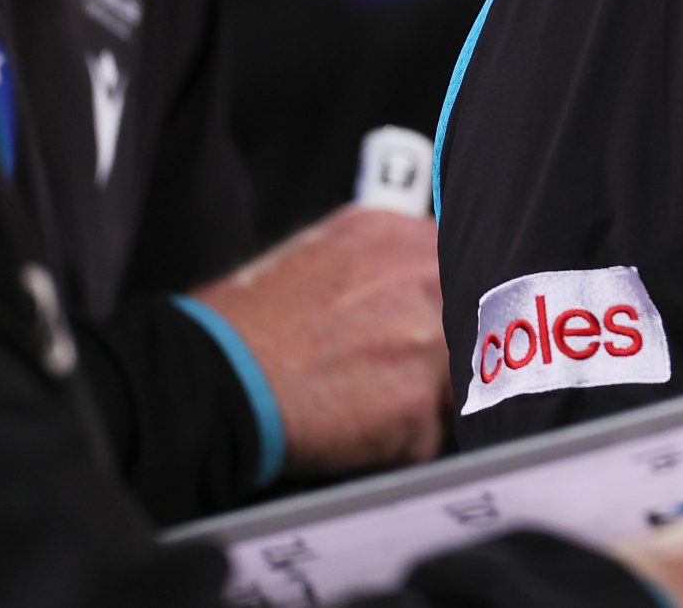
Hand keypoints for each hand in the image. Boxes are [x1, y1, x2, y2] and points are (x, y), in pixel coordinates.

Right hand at [188, 204, 446, 475]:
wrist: (209, 377)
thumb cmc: (252, 321)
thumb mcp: (325, 249)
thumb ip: (388, 255)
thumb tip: (432, 271)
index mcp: (403, 237)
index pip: (469, 271)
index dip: (454, 308)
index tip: (444, 328)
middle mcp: (425, 278)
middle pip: (473, 327)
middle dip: (444, 356)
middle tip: (390, 373)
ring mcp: (425, 339)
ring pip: (457, 382)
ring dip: (421, 400)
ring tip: (361, 399)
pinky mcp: (415, 400)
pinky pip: (427, 436)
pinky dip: (396, 445)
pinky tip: (351, 429)